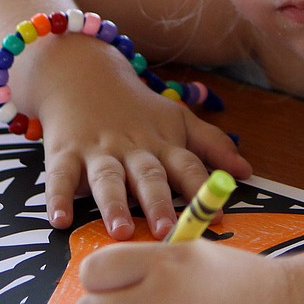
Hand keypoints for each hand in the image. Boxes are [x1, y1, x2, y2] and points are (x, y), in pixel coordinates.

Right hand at [37, 56, 251, 239]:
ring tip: (120, 231)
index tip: (217, 216)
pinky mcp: (64, 152)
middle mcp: (133, 148)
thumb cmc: (136, 107)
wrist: (81, 73)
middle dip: (159, 202)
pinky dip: (58, 197)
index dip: (202, 189)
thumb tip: (246, 171)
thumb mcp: (177, 119)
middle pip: (149, 175)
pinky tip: (59, 220)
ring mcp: (97, 150)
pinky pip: (59, 177)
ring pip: (107, 177)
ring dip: (113, 204)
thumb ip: (211, 144)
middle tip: (168, 230)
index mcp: (163, 143)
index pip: (187, 165)